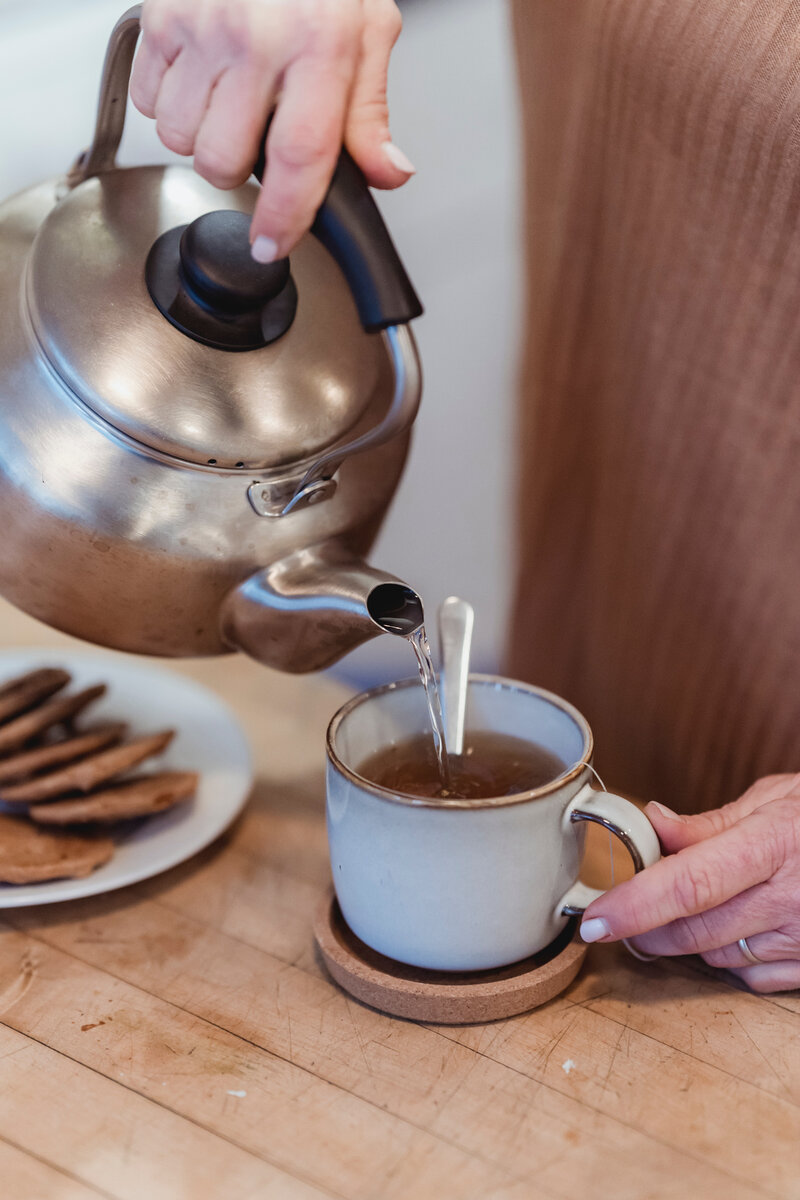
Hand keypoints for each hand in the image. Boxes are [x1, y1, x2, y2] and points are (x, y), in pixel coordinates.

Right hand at [130, 0, 413, 259]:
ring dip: (201, 138)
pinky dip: (168, 104)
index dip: (285, 215)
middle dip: (238, 169)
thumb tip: (387, 173)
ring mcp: (200, 28)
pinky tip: (198, 77)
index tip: (272, 246)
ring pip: (179, 140)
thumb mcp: (365, 28)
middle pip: (224, 162)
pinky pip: (149, 102)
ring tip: (227, 100)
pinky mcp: (158, 20)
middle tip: (255, 134)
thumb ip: (370, 111)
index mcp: (318, 45)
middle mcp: (255, 38)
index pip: (299, 156)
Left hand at [579, 775, 799, 992]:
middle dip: (645, 929)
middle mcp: (791, 898)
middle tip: (618, 915)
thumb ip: (711, 824)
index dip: (636, 904)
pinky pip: (750, 978)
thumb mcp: (776, 800)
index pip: (689, 882)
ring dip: (686, 938)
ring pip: (716, 956)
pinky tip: (736, 926)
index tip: (595, 919)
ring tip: (688, 907)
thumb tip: (652, 824)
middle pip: (694, 930)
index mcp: (774, 844)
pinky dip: (728, 958)